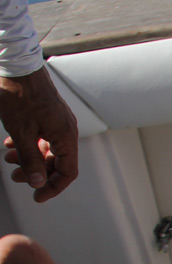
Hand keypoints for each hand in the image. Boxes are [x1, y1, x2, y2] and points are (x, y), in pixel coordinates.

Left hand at [0, 67, 78, 201]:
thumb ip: (30, 159)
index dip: (53, 187)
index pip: (67, 172)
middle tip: (16, 176)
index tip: (37, 196)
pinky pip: (43, 137)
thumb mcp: (21, 131)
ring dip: (29, 158)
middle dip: (36, 172)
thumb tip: (37, 182)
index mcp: (66, 136)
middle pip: (57, 162)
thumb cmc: (20, 94)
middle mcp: (66, 130)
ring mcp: (58, 121)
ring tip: (9, 159)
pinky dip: (28, 144)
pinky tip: (11, 144)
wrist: (17, 64)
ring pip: (48, 150)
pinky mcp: (48, 115)